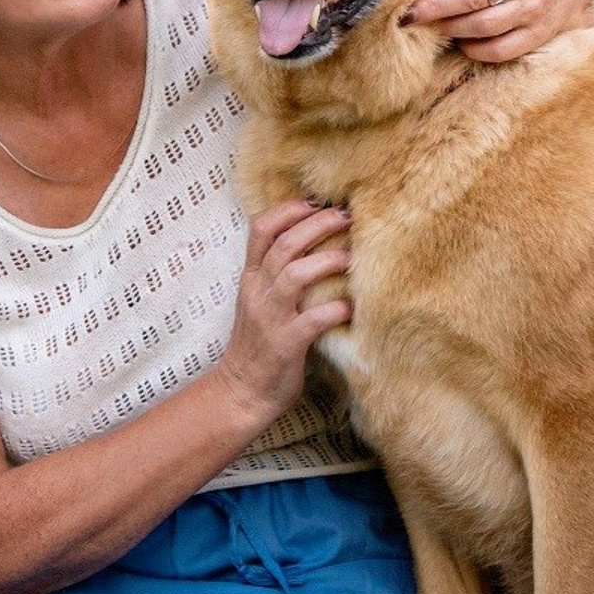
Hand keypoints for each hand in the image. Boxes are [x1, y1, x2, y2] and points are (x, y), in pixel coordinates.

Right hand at [213, 200, 351, 427]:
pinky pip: (311, 321)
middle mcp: (257, 292)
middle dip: (317, 225)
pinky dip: (334, 309)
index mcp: (251, 278)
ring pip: (294, 276)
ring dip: (327, 261)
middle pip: (284, 245)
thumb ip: (278, 272)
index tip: (318, 200)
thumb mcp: (260, 300)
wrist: (241, 392)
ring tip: (352, 257)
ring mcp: (269, 319)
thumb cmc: (259, 343)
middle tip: (347, 217)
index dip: (289, 209)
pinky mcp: (285, 345)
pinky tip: (350, 306)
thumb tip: (315, 240)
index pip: (260, 229)